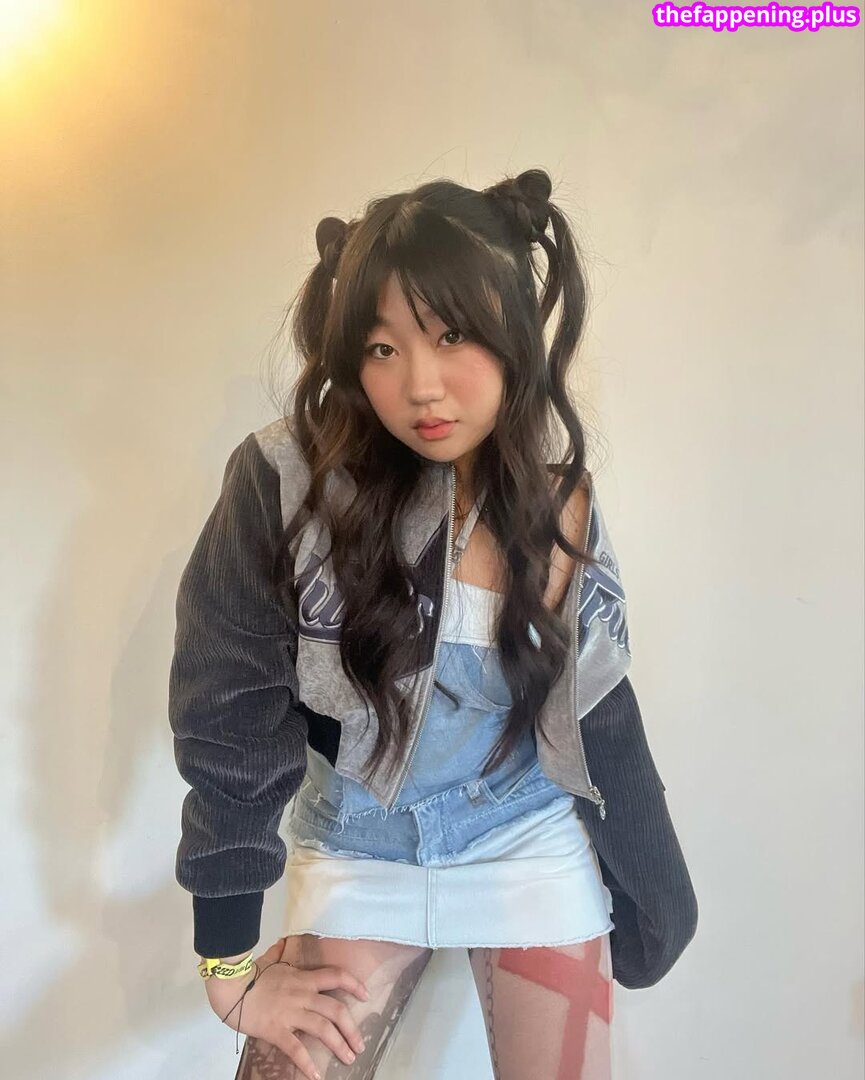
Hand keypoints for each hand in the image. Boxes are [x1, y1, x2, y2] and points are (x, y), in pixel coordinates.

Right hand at [204, 937, 369, 1079]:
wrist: (231, 987)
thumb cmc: (250, 975)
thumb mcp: (270, 960)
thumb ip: (280, 953)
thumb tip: (283, 943)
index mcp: (303, 978)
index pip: (336, 976)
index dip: (354, 985)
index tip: (366, 995)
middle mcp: (302, 995)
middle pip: (336, 1010)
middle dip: (352, 1029)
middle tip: (360, 1045)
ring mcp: (291, 1013)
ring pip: (323, 1029)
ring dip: (339, 1045)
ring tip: (348, 1058)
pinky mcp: (277, 1030)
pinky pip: (296, 1049)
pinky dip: (308, 1064)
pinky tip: (316, 1076)